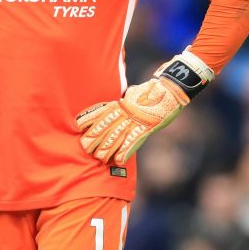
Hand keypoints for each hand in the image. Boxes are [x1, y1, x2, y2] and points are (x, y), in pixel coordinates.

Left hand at [76, 52, 212, 164]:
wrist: (171, 89)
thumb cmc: (154, 91)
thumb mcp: (135, 93)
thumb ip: (126, 101)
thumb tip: (120, 103)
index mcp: (122, 103)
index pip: (102, 110)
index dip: (89, 118)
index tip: (77, 124)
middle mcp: (126, 111)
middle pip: (106, 125)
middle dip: (94, 137)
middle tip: (84, 146)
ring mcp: (136, 120)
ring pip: (117, 135)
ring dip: (107, 147)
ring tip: (98, 157)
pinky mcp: (147, 127)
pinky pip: (134, 141)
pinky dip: (126, 151)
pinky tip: (119, 160)